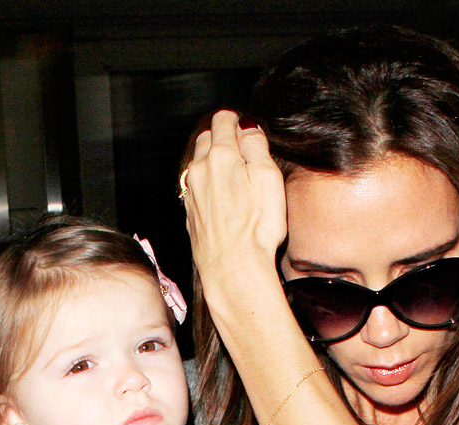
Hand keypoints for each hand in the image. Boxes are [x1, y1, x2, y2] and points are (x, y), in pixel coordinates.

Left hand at [184, 110, 287, 299]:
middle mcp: (200, 170)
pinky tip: (221, 199)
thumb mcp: (268, 178)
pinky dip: (206, 185)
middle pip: (207, 138)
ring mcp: (192, 193)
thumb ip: (257, 145)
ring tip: (232, 175)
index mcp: (221, 156)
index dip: (237, 121)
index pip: (223, 120)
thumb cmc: (256, 228)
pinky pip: (195, 188)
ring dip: (212, 161)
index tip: (246, 130)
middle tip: (241, 151)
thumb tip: (248, 126)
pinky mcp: (190, 214)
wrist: (233, 269)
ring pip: (198, 162)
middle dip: (222, 137)